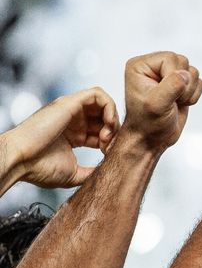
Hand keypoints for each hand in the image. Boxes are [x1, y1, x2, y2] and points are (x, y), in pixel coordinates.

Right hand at [3, 87, 118, 187]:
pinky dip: (109, 107)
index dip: (110, 141)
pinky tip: (107, 125)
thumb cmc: (39, 168)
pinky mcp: (70, 102)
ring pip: (103, 104)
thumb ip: (90, 171)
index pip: (101, 130)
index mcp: (73, 134)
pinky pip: (98, 94)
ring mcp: (71, 110)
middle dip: (114, 130)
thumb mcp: (73, 173)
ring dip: (112, 118)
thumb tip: (106, 172)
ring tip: (107, 136)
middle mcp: (73, 120)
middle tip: (110, 146)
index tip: (108, 154)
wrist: (20, 161)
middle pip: (104, 116)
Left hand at [121, 52, 201, 152]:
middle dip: (183, 84)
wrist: (152, 139)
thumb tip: (185, 74)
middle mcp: (153, 67)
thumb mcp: (156, 105)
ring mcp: (167, 74)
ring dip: (189, 91)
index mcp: (140, 66)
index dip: (173, 76)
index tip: (165, 94)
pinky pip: (198, 81)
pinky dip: (194, 95)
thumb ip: (171, 86)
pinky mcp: (180, 84)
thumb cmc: (147, 123)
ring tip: (174, 102)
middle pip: (183, 62)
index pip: (170, 58)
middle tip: (172, 100)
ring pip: (192, 72)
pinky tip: (180, 103)